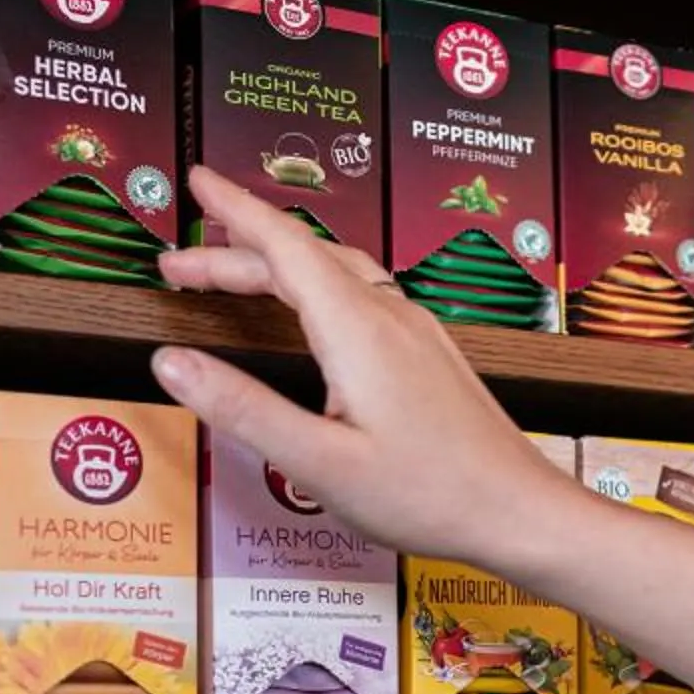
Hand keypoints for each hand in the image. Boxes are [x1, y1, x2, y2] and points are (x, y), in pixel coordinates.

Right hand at [151, 166, 585, 567]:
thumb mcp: (319, 465)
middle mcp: (390, 317)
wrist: (521, 513)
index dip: (236, 209)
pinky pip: (364, 296)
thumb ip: (242, 409)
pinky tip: (310, 314)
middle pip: (304, 259)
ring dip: (278, 268)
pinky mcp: (429, 356)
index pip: (284, 245)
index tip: (199, 180)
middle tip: (178, 266)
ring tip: (231, 278)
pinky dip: (317, 287)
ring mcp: (416, 333)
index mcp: (358, 330)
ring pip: (337, 274)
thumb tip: (171, 363)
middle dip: (237, 252)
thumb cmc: (431, 496)